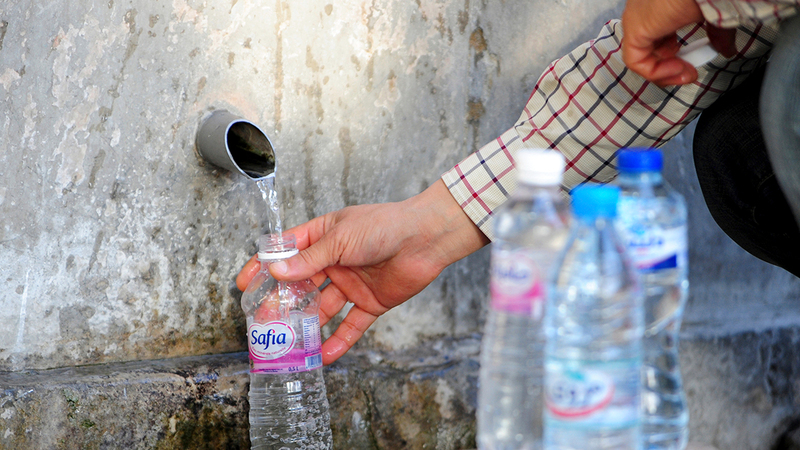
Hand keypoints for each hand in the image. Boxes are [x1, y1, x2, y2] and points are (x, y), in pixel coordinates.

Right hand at [236, 179, 488, 364]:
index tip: (244, 283)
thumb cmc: (384, 225)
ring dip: (307, 325)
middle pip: (301, 284)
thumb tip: (277, 273)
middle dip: (281, 302)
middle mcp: (336, 261)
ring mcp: (352, 283)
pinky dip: (339, 340)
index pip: (287, 252)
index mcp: (324, 237)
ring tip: (288, 343)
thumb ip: (310, 259)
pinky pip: (352, 325)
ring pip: (323, 308)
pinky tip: (324, 356)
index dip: (265, 266)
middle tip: (262, 321)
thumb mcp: (341, 238)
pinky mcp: (371, 302)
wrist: (425, 238)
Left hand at [621, 0, 736, 85]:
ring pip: (641, 55)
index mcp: (659, 3)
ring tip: (685, 71)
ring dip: (665, 70)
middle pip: (649, 46)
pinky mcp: (634, 29)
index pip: (658, 35)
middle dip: (670, 63)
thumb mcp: (713, 14)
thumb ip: (716, 33)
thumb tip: (727, 49)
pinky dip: (656, 71)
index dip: (674, 53)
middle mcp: (643, 9)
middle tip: (689, 70)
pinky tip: (677, 68)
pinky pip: (636, 61)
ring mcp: (636, 18)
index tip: (693, 63)